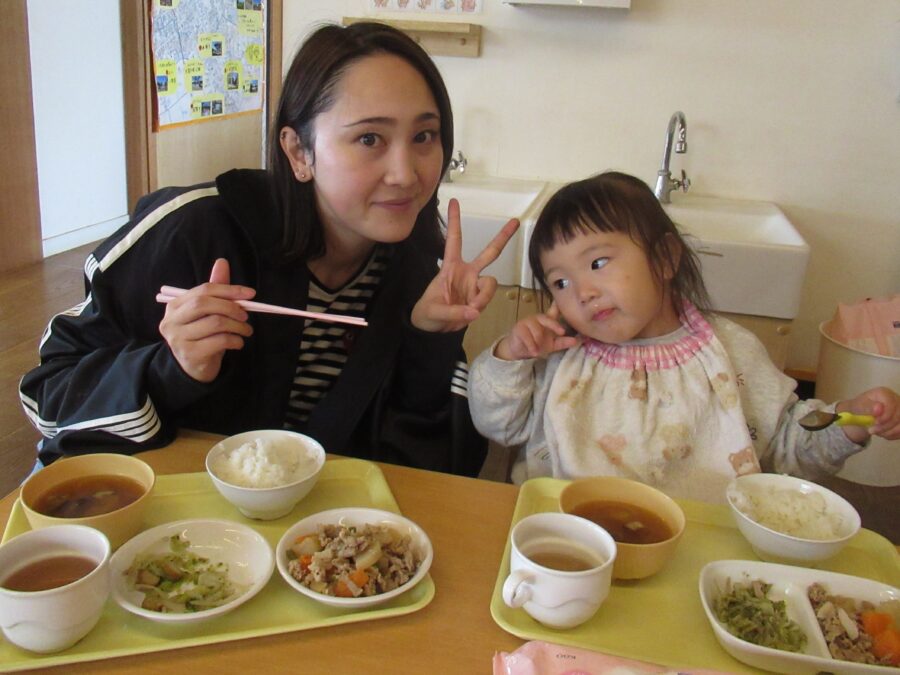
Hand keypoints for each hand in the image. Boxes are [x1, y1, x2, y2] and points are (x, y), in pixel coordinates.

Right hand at [158, 259, 255, 382]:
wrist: (193, 368)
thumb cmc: (202, 335)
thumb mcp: (208, 312)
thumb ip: (215, 290)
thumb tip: (222, 262)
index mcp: (175, 305)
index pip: (204, 290)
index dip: (229, 290)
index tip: (250, 294)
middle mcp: (171, 321)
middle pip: (205, 304)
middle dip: (232, 307)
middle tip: (246, 316)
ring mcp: (178, 339)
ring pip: (215, 323)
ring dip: (238, 326)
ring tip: (246, 331)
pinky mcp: (190, 354)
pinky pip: (219, 341)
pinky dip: (235, 340)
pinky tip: (238, 343)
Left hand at [410, 198, 518, 332]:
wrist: (433, 330)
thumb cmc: (427, 314)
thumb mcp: (433, 312)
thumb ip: (453, 311)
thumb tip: (474, 311)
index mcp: (450, 266)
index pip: (454, 240)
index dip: (454, 221)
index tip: (454, 200)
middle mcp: (467, 272)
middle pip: (489, 252)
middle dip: (503, 237)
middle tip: (515, 221)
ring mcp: (475, 285)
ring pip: (491, 283)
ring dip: (483, 296)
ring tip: (470, 308)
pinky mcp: (480, 299)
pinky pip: (487, 299)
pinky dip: (481, 306)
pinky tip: (470, 312)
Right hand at [495, 303, 579, 360]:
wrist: (520, 351)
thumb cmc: (537, 345)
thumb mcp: (552, 345)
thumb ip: (562, 342)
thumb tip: (575, 341)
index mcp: (547, 320)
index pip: (553, 310)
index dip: (558, 305)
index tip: (564, 300)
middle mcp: (538, 318)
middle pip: (547, 319)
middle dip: (555, 325)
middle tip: (562, 332)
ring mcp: (528, 322)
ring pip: (537, 330)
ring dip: (539, 342)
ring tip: (539, 350)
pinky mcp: (519, 328)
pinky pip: (527, 337)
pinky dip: (532, 346)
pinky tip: (534, 352)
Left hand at [835, 386, 899, 443]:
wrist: (861, 415)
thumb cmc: (859, 408)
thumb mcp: (857, 407)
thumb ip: (867, 407)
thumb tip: (879, 408)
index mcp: (884, 393)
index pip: (891, 404)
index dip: (885, 415)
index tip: (875, 422)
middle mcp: (896, 399)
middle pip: (899, 415)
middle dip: (885, 426)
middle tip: (871, 431)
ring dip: (889, 432)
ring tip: (876, 432)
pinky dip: (892, 435)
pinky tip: (883, 433)